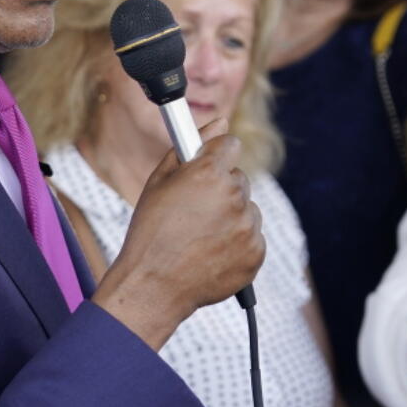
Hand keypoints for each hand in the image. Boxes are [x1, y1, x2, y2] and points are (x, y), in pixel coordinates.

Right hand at [93, 125, 263, 347]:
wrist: (153, 284)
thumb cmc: (150, 230)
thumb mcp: (159, 182)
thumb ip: (190, 146)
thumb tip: (220, 121)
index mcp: (209, 174)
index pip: (230, 144)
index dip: (215, 154)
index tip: (206, 164)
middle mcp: (234, 197)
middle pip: (238, 179)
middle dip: (219, 188)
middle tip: (193, 209)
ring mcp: (248, 228)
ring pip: (247, 208)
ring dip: (230, 215)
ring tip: (200, 234)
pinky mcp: (256, 254)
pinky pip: (252, 236)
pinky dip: (236, 242)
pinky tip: (210, 250)